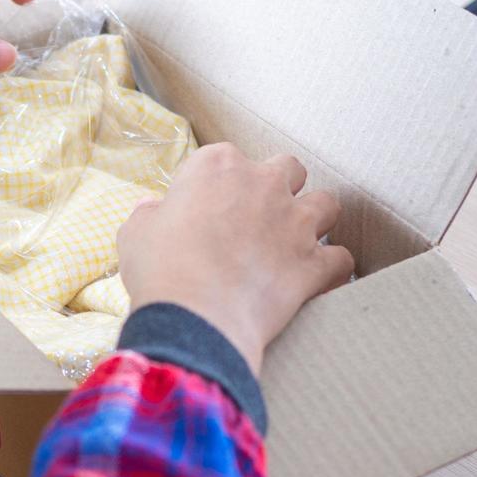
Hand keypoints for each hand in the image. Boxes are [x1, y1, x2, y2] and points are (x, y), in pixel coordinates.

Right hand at [117, 144, 354, 373]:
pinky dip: (333, 271)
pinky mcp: (314, 263)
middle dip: (281, 188)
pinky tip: (319, 281)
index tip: (210, 208)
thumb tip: (151, 207)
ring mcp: (295, 222)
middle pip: (289, 169)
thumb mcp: (136, 234)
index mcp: (217, 167)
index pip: (227, 159)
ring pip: (327, 204)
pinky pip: (341, 259)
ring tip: (298, 243)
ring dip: (316, 221)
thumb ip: (148, 214)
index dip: (220, 185)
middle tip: (261, 218)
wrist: (194, 317)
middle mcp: (264, 184)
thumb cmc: (159, 270)